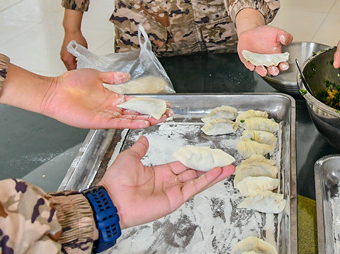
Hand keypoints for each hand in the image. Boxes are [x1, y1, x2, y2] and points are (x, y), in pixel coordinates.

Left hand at [38, 69, 169, 128]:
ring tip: (160, 119)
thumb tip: (126, 77)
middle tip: (167, 113)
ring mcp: (106, 115)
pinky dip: (132, 123)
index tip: (162, 102)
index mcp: (111, 96)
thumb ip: (112, 77)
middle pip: (136, 111)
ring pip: (130, 119)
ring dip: (145, 119)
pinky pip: (118, 123)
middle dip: (152, 112)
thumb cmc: (71, 82)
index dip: (148, 102)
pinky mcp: (99, 122)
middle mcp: (111, 107)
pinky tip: (143, 123)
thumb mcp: (96, 75)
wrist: (54, 91)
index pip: (134, 100)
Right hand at [61, 29, 86, 69]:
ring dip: (74, 64)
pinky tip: (77, 60)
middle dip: (76, 69)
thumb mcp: (83, 50)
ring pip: (68, 63)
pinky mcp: (63, 52)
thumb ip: (84, 58)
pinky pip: (67, 59)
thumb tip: (86, 62)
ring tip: (81, 65)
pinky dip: (72, 61)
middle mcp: (63, 57)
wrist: (72, 31)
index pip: (72, 70)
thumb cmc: (77, 38)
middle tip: (83, 70)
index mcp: (67, 59)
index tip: (83, 73)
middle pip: (69, 67)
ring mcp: (63, 54)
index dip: (78, 72)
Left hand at [100, 136, 233, 227]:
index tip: (207, 155)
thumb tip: (144, 139)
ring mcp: (173, 192)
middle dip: (209, 167)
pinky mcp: (175, 200)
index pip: (182, 165)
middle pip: (194, 173)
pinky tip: (217, 174)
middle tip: (223, 161)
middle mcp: (168, 182)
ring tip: (227, 167)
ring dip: (213, 174)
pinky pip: (193, 188)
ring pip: (198, 181)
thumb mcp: (129, 158)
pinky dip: (206, 181)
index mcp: (159, 173)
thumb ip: (140, 149)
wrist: (112, 199)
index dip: (195, 160)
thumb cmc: (116, 181)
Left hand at [237, 25, 292, 75]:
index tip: (284, 65)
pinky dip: (250, 66)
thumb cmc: (265, 33)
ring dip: (262, 71)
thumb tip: (286, 40)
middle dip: (273, 71)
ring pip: (260, 69)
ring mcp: (258, 62)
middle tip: (274, 70)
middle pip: (271, 69)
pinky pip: (249, 64)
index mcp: (276, 56)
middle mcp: (267, 61)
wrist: (251, 31)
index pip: (282, 63)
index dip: (283, 65)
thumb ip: (284, 36)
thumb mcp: (277, 33)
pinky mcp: (248, 61)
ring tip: (263, 71)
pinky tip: (252, 66)